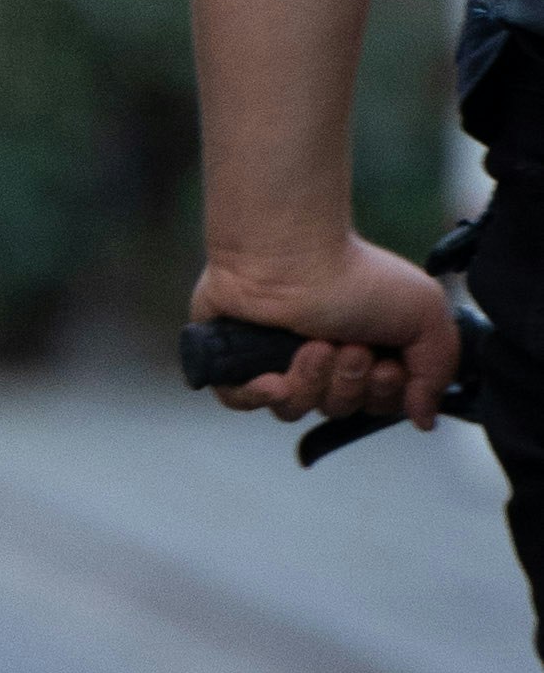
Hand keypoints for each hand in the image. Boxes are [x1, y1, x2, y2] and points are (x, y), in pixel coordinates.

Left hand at [188, 235, 462, 432]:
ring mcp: (275, 359)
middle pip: (338, 408)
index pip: (377, 405)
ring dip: (311, 382)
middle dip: (348, 383)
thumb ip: (437, 370)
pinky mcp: (236, 358)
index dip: (383, 396)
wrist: (292, 253)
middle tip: (349, 346)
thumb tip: (426, 419)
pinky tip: (272, 377)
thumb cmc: (358, 276)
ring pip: (293, 410)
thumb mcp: (425, 314)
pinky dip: (258, 395)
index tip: (387, 365)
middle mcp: (321, 359)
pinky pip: (241, 402)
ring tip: (313, 344)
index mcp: (365, 350)